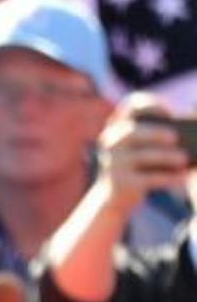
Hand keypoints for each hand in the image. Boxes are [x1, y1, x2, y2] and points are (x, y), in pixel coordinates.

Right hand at [98, 97, 189, 213]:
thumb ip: (163, 131)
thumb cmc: (138, 163)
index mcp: (118, 126)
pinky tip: (183, 176)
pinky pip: (149, 179)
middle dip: (155, 133)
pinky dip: (168, 178)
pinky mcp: (122, 184)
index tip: (167, 113)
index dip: (150, 105)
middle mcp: (112, 143)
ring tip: (184, 159)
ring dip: (166, 157)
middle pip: (132, 133)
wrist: (114, 196)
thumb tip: (191, 124)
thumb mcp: (145, 144)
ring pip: (142, 157)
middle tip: (174, 137)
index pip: (131, 106)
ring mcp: (114, 164)